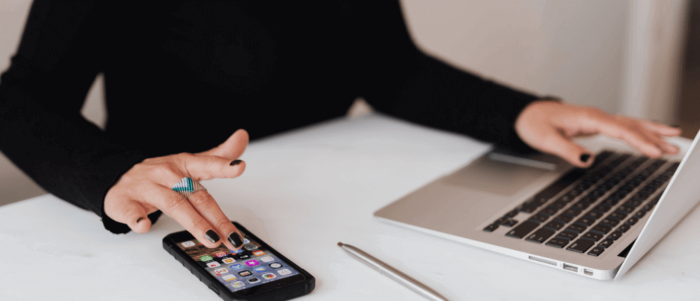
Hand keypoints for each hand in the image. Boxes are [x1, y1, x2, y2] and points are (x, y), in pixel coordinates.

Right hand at [104, 129, 248, 249]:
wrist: (117, 176)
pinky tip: (143, 226)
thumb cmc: (159, 175)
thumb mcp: (189, 163)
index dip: (223, 166)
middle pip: (195, 195)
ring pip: (172, 204)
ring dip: (193, 223)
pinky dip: (136, 219)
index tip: (239, 167)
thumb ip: (217, 156)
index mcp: (183, 165)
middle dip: (216, 217)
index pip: (206, 164)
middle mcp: (167, 175)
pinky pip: (131, 211)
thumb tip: (242, 136)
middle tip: (232, 236)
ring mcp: (146, 188)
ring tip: (210, 237)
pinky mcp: (125, 202)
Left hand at [515, 101, 680, 167]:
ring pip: (630, 124)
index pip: (619, 129)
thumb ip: (567, 149)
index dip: (639, 141)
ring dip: (652, 133)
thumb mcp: (546, 139)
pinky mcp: (596, 123)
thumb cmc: (534, 123)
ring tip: (674, 140)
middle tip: (674, 149)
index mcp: (588, 117)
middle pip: (631, 126)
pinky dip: (640, 130)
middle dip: (654, 137)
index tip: (654, 151)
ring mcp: (597, 119)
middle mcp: (596, 116)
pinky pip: (623, 126)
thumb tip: (587, 160)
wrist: (526, 114)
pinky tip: (652, 134)